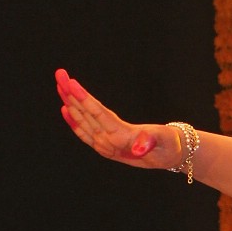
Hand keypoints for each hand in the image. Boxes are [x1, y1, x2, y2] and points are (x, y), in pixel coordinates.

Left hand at [54, 69, 181, 170]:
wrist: (171, 157)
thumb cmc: (169, 145)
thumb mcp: (164, 141)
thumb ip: (150, 142)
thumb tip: (139, 148)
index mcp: (122, 140)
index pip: (99, 115)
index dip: (84, 99)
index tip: (71, 83)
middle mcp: (109, 144)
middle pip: (86, 115)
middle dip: (71, 94)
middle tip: (59, 73)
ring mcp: (105, 146)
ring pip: (82, 122)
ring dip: (69, 102)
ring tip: (60, 84)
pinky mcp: (105, 147)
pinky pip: (84, 133)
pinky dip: (73, 121)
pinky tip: (65, 109)